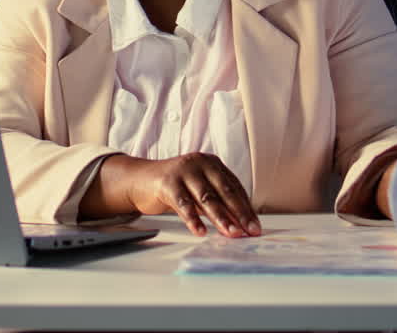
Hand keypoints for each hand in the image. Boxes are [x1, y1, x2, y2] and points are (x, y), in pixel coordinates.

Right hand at [105, 152, 260, 237]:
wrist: (141, 179)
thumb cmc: (175, 186)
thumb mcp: (199, 191)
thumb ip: (217, 203)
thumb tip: (240, 225)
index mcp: (212, 163)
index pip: (235, 187)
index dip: (246, 208)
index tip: (255, 227)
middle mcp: (200, 163)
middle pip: (224, 191)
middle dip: (239, 214)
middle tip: (249, 231)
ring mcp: (183, 171)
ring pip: (206, 197)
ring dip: (221, 218)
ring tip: (231, 233)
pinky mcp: (167, 182)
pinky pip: (183, 204)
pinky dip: (193, 219)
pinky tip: (200, 231)